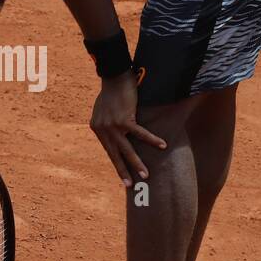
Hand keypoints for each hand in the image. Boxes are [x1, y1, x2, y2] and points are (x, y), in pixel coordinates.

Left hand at [90, 71, 166, 186]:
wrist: (113, 75)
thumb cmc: (111, 90)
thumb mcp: (104, 109)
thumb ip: (108, 122)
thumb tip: (115, 132)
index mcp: (98, 128)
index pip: (109, 150)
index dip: (116, 163)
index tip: (123, 176)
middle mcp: (103, 130)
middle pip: (115, 155)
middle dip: (123, 171)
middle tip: (130, 185)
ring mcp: (113, 126)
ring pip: (127, 149)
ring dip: (137, 163)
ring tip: (146, 175)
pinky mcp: (124, 119)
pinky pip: (140, 134)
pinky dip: (152, 140)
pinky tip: (162, 146)